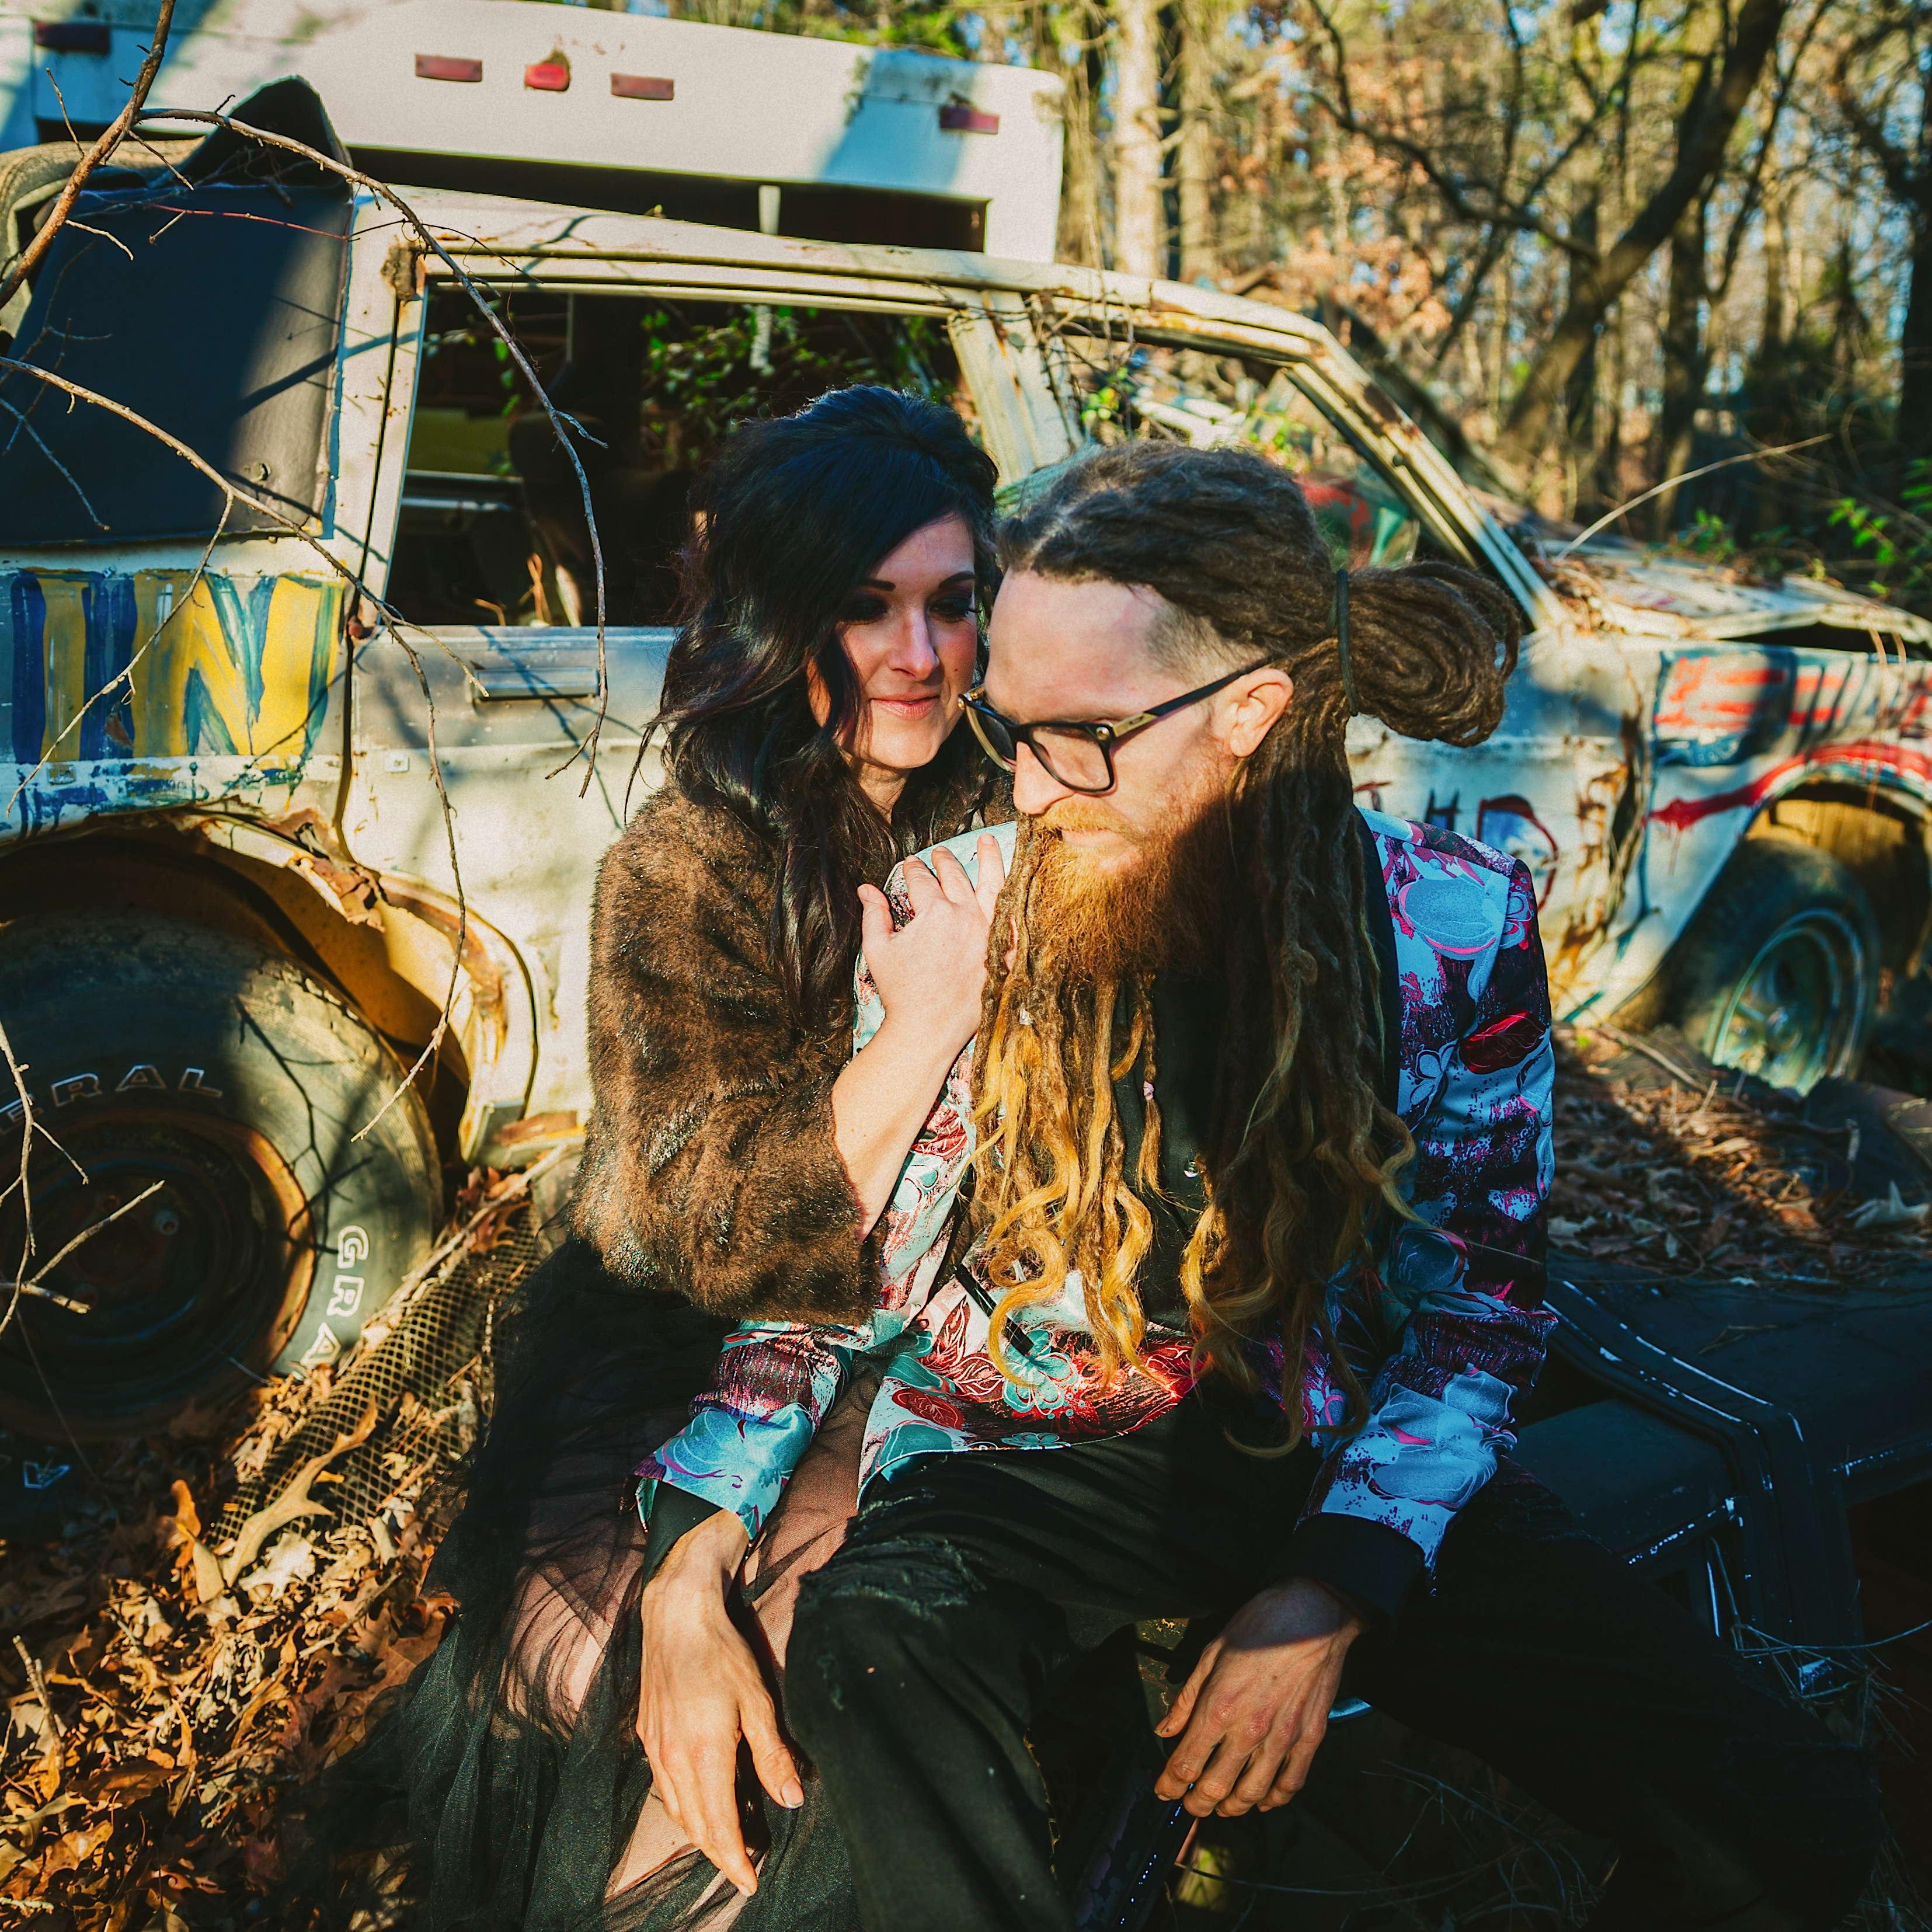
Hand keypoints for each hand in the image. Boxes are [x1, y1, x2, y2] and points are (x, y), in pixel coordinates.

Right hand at [637, 1509, 798, 1894]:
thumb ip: (773, 1754)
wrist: (676, 1613)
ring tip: (726, 1841)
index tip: (751, 1883)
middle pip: (695, 1825)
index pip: (718, 1827)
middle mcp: (672, 1758)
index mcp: (703, 1754)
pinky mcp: (647, 1733)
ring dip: (700, 1831)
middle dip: (719, 1853)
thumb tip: (792, 1799)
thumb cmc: (722, 1653)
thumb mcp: (759, 1700)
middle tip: (745, 1867)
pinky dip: (683, 1803)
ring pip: (676, 1808)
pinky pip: (664, 1784)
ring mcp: (655, 1747)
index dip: (735, 1860)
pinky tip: (700, 1798)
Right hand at [858, 833, 1006, 1055]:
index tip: (911, 864)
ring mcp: (990, 932)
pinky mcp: (1004, 952)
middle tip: (939, 853)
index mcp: (935, 912)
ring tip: (988, 841)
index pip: (922, 880)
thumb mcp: (878, 950)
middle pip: (956, 877)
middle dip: (945, 860)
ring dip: (990, 859)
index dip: (914, 870)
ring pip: (994, 885)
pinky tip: (1018, 885)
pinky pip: (1015, 919)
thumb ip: (874, 915)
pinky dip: (1017, 900)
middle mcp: (967, 916)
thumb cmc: (901, 992)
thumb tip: (865, 888)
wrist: (928, 1029)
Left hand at [1153, 1578, 1362, 1818]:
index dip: (1169, 1784)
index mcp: (1218, 1707)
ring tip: (1221, 1807)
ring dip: (1231, 1808)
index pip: (1186, 1763)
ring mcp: (1282, 1738)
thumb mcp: (1211, 1652)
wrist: (1313, 1615)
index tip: (1163, 1790)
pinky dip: (1273, 1800)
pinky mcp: (1309, 1738)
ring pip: (1252, 1794)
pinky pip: (1291, 1783)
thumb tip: (1164, 1730)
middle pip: (1214, 1788)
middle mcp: (1248, 1730)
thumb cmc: (1258, 1626)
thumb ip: (1186, 1697)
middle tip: (1189, 1806)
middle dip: (1195, 1804)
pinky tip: (1263, 1800)